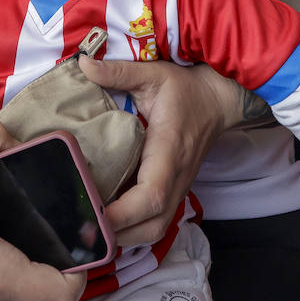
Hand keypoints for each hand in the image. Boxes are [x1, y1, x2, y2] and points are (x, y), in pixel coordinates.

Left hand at [79, 58, 237, 246]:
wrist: (219, 100)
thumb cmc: (186, 89)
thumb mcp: (154, 73)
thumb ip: (119, 72)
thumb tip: (83, 63)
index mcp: (169, 151)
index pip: (150, 196)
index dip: (122, 213)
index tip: (91, 213)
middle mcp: (176, 178)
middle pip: (152, 225)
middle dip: (117, 234)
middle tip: (80, 226)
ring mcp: (179, 188)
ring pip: (155, 229)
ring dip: (124, 236)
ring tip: (91, 227)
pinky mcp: (175, 191)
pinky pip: (156, 221)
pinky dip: (132, 229)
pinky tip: (108, 220)